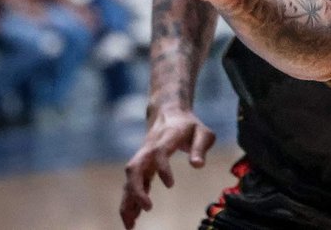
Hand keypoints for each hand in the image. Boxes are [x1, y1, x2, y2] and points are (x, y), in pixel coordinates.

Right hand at [120, 104, 216, 227]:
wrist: (168, 112)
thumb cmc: (189, 125)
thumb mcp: (203, 132)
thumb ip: (201, 147)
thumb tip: (197, 166)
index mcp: (165, 139)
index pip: (158, 153)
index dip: (162, 168)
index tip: (171, 185)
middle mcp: (149, 149)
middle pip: (135, 168)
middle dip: (137, 189)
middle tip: (147, 209)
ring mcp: (142, 158)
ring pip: (129, 179)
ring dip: (128, 201)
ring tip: (130, 225)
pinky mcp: (141, 166)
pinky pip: (131, 184)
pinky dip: (130, 201)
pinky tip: (132, 219)